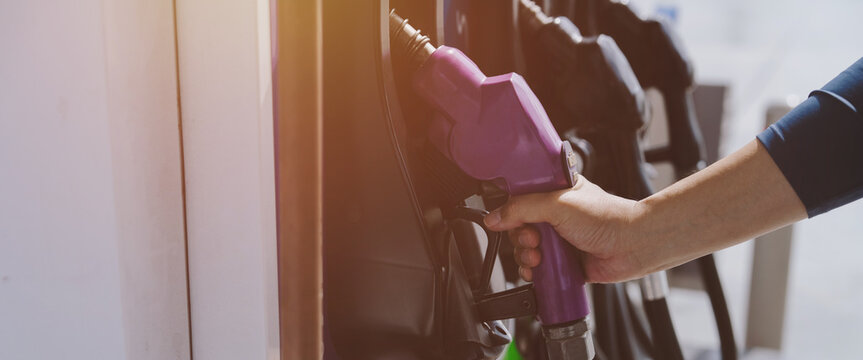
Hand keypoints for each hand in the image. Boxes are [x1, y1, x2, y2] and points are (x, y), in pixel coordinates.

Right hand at [483, 175, 647, 282]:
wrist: (631, 245)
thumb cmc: (607, 218)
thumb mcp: (557, 204)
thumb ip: (521, 209)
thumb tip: (494, 217)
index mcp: (553, 192)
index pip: (518, 199)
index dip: (511, 211)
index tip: (512, 219)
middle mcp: (554, 214)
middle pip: (518, 227)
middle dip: (519, 237)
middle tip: (533, 239)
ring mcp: (558, 239)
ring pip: (525, 249)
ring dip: (525, 255)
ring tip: (538, 256)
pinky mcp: (563, 261)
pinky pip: (537, 268)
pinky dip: (533, 271)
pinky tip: (538, 270)